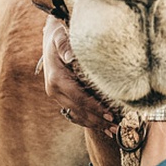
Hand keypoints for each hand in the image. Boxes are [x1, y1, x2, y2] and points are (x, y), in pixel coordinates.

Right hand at [41, 15, 117, 136]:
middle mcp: (54, 90)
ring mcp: (56, 95)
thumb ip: (65, 46)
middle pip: (79, 110)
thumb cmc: (59, 35)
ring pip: (77, 114)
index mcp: (56, 78)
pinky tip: (100, 125)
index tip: (110, 115)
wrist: (49, 37)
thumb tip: (71, 57)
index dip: (95, 108)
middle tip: (116, 127)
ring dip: (94, 123)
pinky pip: (75, 111)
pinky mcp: (61, 96)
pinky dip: (88, 119)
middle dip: (98, 119)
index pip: (79, 98)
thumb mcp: (60, 36)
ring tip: (112, 131)